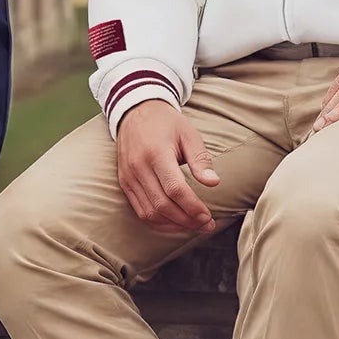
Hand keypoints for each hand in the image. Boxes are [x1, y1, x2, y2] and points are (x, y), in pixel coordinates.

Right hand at [115, 101, 219, 234]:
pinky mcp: (125, 183)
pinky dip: (158, 221)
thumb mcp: (189, 135)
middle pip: (162, 205)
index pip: (174, 189)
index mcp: (156, 153)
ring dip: (173, 224)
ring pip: (150, 212)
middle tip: (206, 225)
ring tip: (193, 225)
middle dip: (186, 220)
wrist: (136, 113)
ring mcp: (128, 177)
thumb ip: (201, 160)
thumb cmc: (167, 124)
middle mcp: (138, 167)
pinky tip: (175, 222)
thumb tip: (214, 183)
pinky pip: (140, 210)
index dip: (192, 207)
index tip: (208, 216)